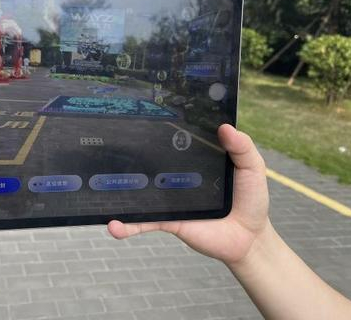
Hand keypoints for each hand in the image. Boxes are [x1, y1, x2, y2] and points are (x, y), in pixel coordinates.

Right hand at [108, 124, 269, 264]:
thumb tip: (225, 127)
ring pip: (140, 192)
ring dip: (119, 191)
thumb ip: (242, 147)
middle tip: (110, 143)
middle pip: (151, 163)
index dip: (161, 127)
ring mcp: (170, 198)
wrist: (249, 237)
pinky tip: (114, 226)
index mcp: (195, 159)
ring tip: (98, 188)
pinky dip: (128, 225)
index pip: (174, 140)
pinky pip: (145, 221)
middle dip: (129, 154)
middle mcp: (178, 176)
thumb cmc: (250, 199)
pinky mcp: (169, 220)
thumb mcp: (251, 167)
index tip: (142, 113)